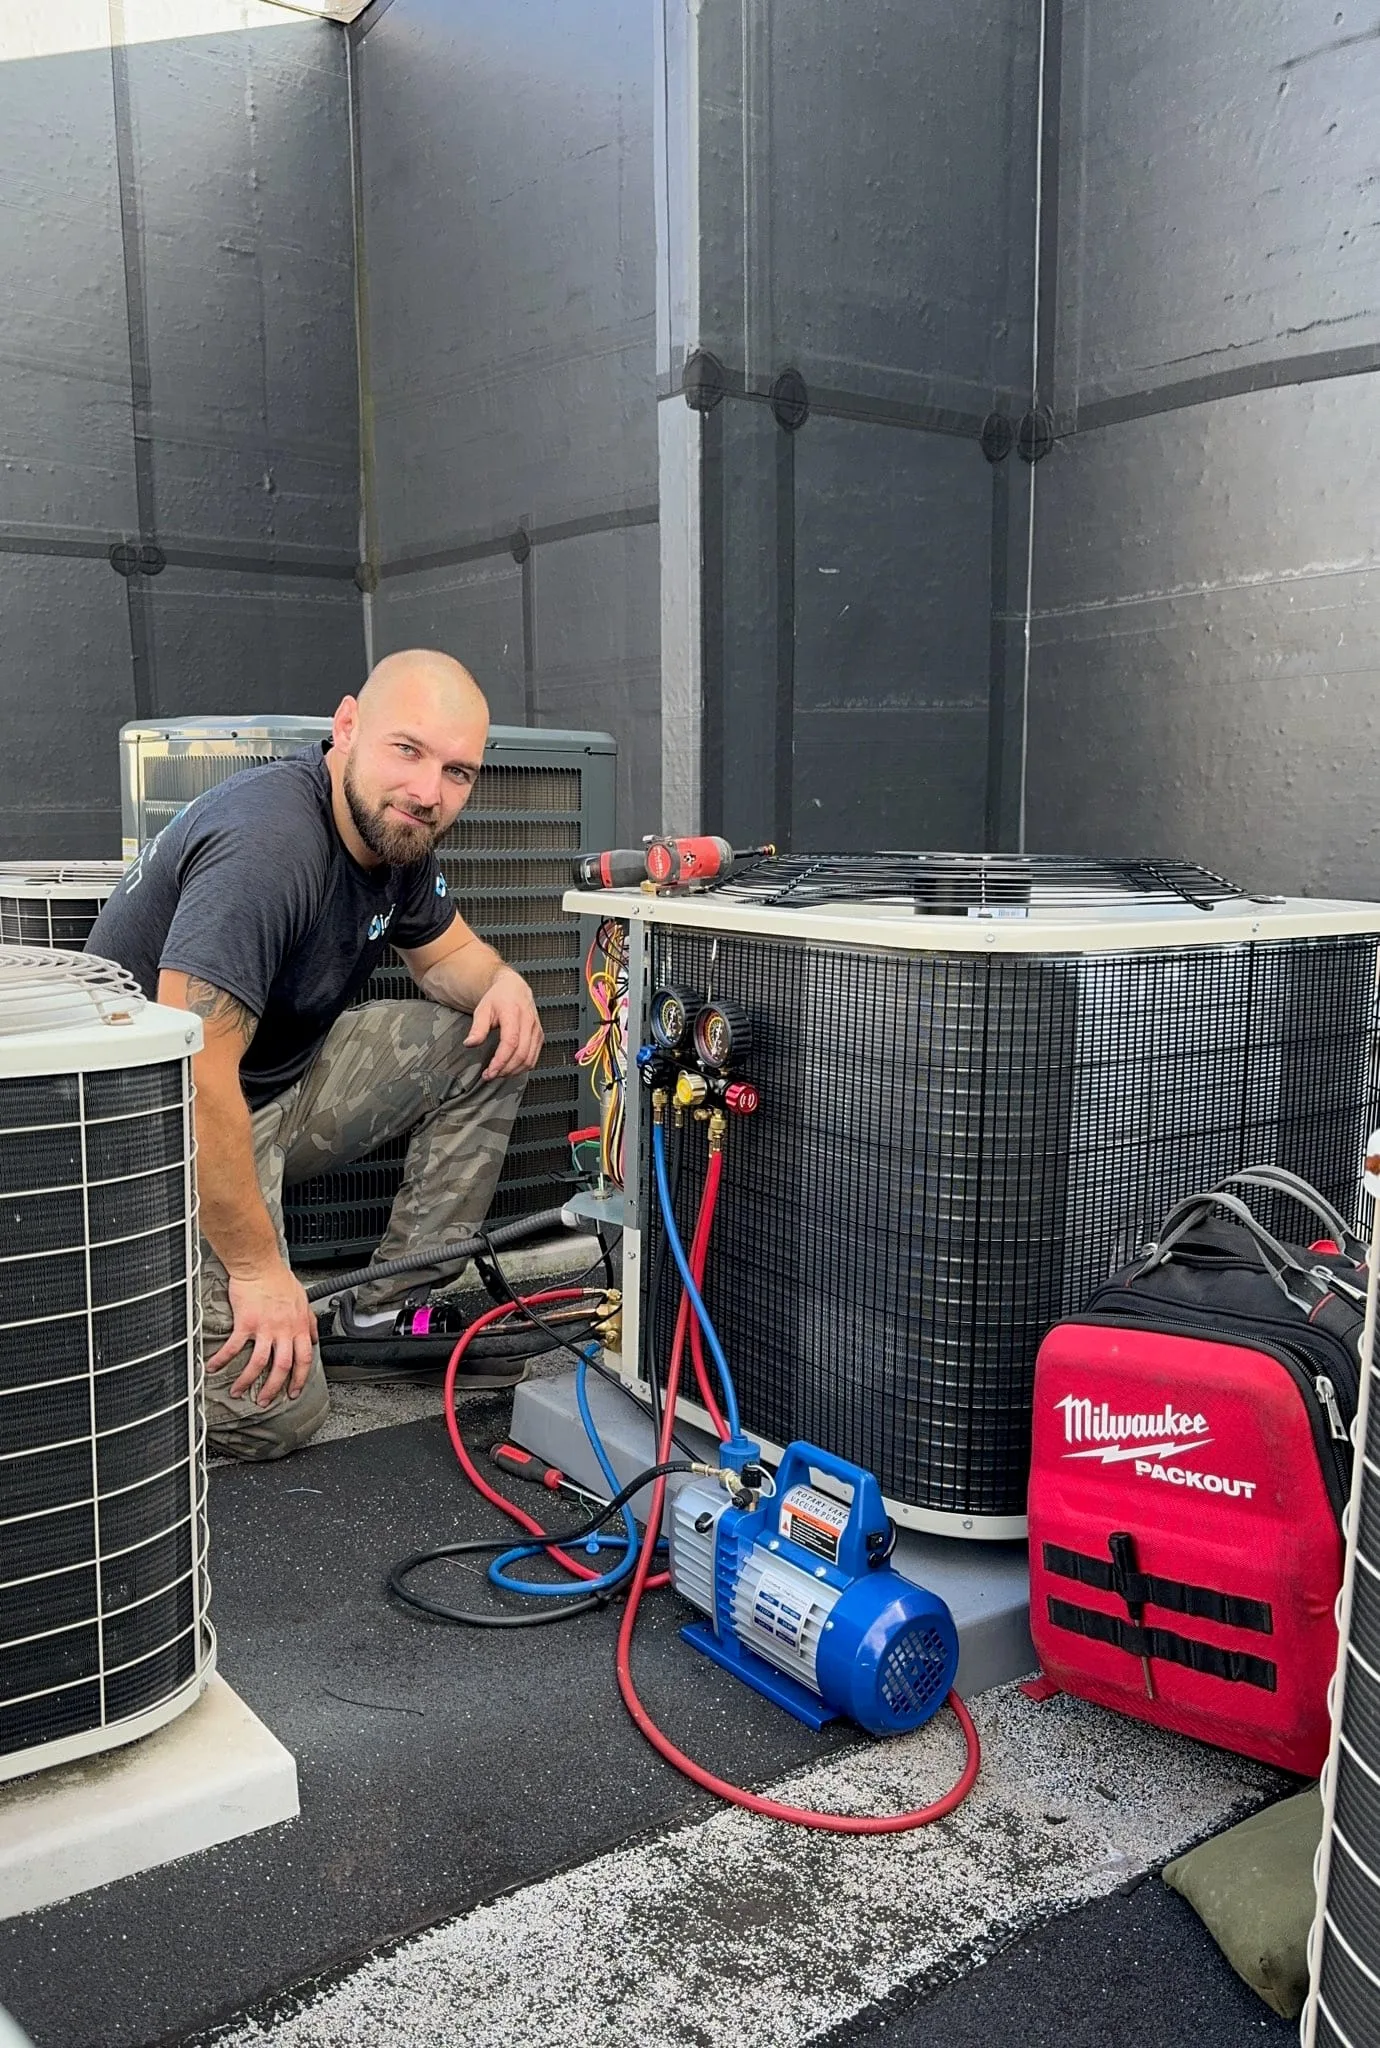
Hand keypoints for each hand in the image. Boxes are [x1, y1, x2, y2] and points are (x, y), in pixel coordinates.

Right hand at [208, 1259, 317, 1404]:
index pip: (304, 1359)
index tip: (294, 1392)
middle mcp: (284, 1330)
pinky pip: (233, 1347)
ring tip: (239, 1392)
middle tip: (265, 1401)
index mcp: (298, 1326)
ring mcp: (265, 1328)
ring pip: (259, 1364)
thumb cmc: (279, 1279)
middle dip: (274, 1388)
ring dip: (247, 1381)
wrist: (259, 1265)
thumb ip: (308, 1321)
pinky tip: (214, 1367)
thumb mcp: (303, 1299)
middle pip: (282, 1367)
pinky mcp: (246, 1323)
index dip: (300, 1379)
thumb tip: (313, 1336)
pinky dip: (222, 1360)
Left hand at [465, 967, 543, 1078]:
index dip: (501, 1061)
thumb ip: (477, 1028)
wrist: (514, 988)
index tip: (490, 1072)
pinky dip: (522, 1068)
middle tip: (490, 1075)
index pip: (510, 1043)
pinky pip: (533, 1058)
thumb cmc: (499, 998)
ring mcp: (536, 1030)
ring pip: (529, 1059)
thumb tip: (470, 1044)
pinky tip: (510, 1069)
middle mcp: (528, 1022)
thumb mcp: (483, 1009)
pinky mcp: (539, 1036)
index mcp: (514, 1013)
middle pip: (521, 1054)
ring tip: (498, 1074)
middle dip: (505, 1069)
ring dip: (513, 1071)